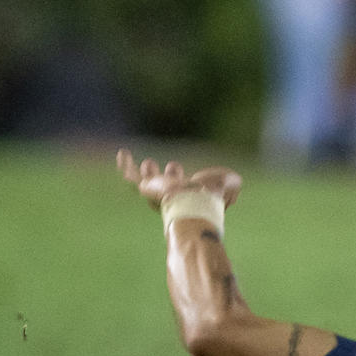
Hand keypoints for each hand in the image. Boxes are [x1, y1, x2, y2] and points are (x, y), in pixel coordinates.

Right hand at [117, 150, 241, 210]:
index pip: (186, 191)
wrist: (194, 202)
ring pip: (146, 185)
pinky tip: (122, 153)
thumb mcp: (230, 184)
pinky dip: (126, 165)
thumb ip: (231, 183)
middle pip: (166, 190)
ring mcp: (158, 195)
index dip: (191, 182)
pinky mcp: (145, 188)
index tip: (193, 174)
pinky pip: (131, 177)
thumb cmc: (213, 196)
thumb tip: (232, 187)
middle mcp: (174, 198)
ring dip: (148, 174)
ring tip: (149, 163)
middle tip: (174, 166)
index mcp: (192, 198)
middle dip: (168, 177)